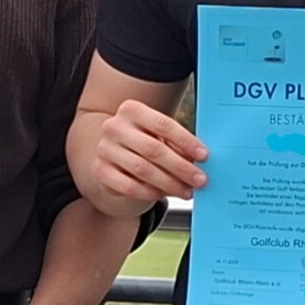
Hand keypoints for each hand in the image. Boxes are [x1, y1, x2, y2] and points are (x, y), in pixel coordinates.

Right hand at [85, 101, 207, 207]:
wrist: (112, 156)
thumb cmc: (143, 142)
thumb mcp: (158, 135)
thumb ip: (176, 144)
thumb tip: (200, 161)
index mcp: (131, 110)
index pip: (163, 124)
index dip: (186, 141)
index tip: (204, 155)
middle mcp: (114, 127)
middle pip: (154, 149)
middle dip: (181, 167)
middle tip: (199, 179)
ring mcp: (104, 149)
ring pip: (143, 170)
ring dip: (170, 183)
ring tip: (186, 191)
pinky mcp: (100, 171)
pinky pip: (129, 186)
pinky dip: (150, 193)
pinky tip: (163, 194)